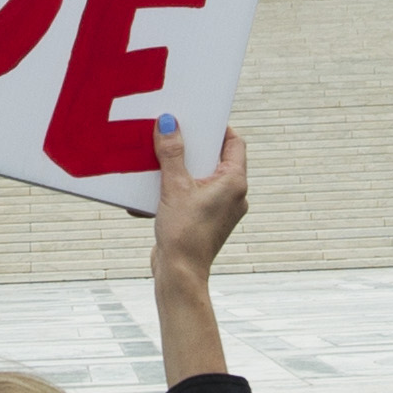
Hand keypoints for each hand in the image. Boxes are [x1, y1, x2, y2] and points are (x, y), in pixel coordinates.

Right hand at [150, 115, 248, 277]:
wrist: (179, 274)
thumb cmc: (184, 234)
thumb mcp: (175, 187)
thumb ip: (172, 153)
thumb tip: (169, 123)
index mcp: (234, 183)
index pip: (234, 143)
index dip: (217, 127)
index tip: (198, 118)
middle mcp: (233, 196)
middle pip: (216, 159)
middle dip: (194, 147)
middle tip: (175, 133)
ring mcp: (221, 210)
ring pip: (203, 178)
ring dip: (183, 168)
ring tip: (162, 159)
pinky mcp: (206, 221)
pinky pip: (194, 195)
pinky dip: (178, 188)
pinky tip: (157, 188)